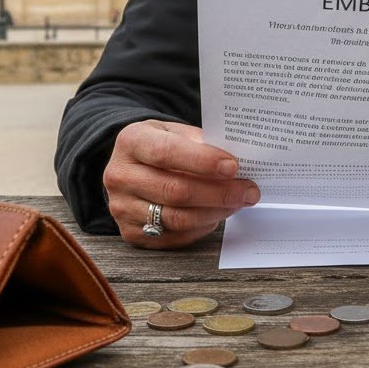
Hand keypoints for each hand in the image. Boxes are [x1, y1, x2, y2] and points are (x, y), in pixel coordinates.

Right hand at [103, 120, 259, 248]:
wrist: (131, 167)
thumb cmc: (160, 145)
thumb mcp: (174, 131)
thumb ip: (200, 142)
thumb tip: (236, 162)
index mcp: (131, 142)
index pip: (166, 153)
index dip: (202, 161)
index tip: (233, 166)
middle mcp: (119, 176)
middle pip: (175, 190)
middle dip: (219, 192)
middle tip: (249, 190)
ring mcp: (121, 208)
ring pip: (177, 218)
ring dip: (215, 212)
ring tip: (238, 203)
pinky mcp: (130, 233)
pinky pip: (174, 236)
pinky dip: (201, 227)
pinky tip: (216, 215)